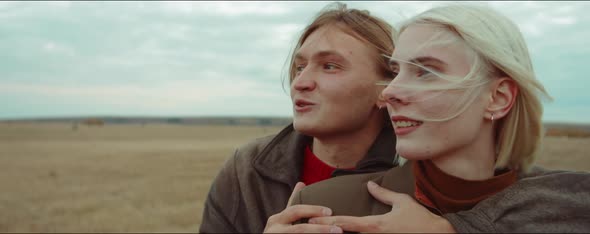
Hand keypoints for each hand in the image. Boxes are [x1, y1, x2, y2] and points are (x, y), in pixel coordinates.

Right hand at [263, 182, 342, 232]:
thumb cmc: (279, 232)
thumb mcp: (284, 218)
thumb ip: (292, 202)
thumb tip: (301, 183)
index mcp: (277, 219)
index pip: (296, 210)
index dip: (313, 210)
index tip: (330, 211)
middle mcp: (274, 229)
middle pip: (300, 227)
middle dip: (320, 227)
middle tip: (336, 228)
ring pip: (301, 233)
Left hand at [308, 181, 455, 232]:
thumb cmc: (419, 219)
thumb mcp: (401, 202)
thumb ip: (383, 193)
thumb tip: (369, 184)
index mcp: (375, 224)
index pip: (346, 222)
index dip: (328, 220)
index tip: (313, 218)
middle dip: (326, 229)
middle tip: (308, 226)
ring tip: (318, 231)